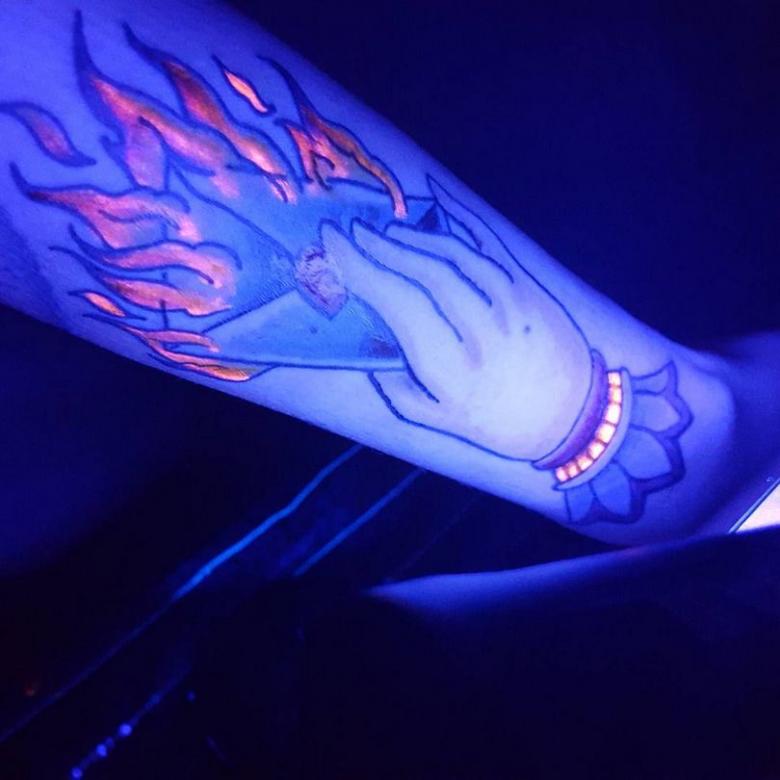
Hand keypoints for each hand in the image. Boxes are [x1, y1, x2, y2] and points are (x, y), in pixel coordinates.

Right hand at [321, 178, 592, 460]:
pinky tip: (437, 211)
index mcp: (452, 368)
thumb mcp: (440, 421)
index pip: (398, 303)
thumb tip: (370, 352)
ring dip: (415, 238)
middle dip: (382, 246)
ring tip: (386, 232)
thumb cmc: (500, 423)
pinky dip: (459, 225)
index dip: (362, 267)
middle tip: (353, 231)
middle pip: (424, 272)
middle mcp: (481, 331)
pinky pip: (490, 248)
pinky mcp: (530, 290)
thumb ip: (398, 391)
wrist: (574, 416)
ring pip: (456, 256)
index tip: (334, 243)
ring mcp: (511, 305)